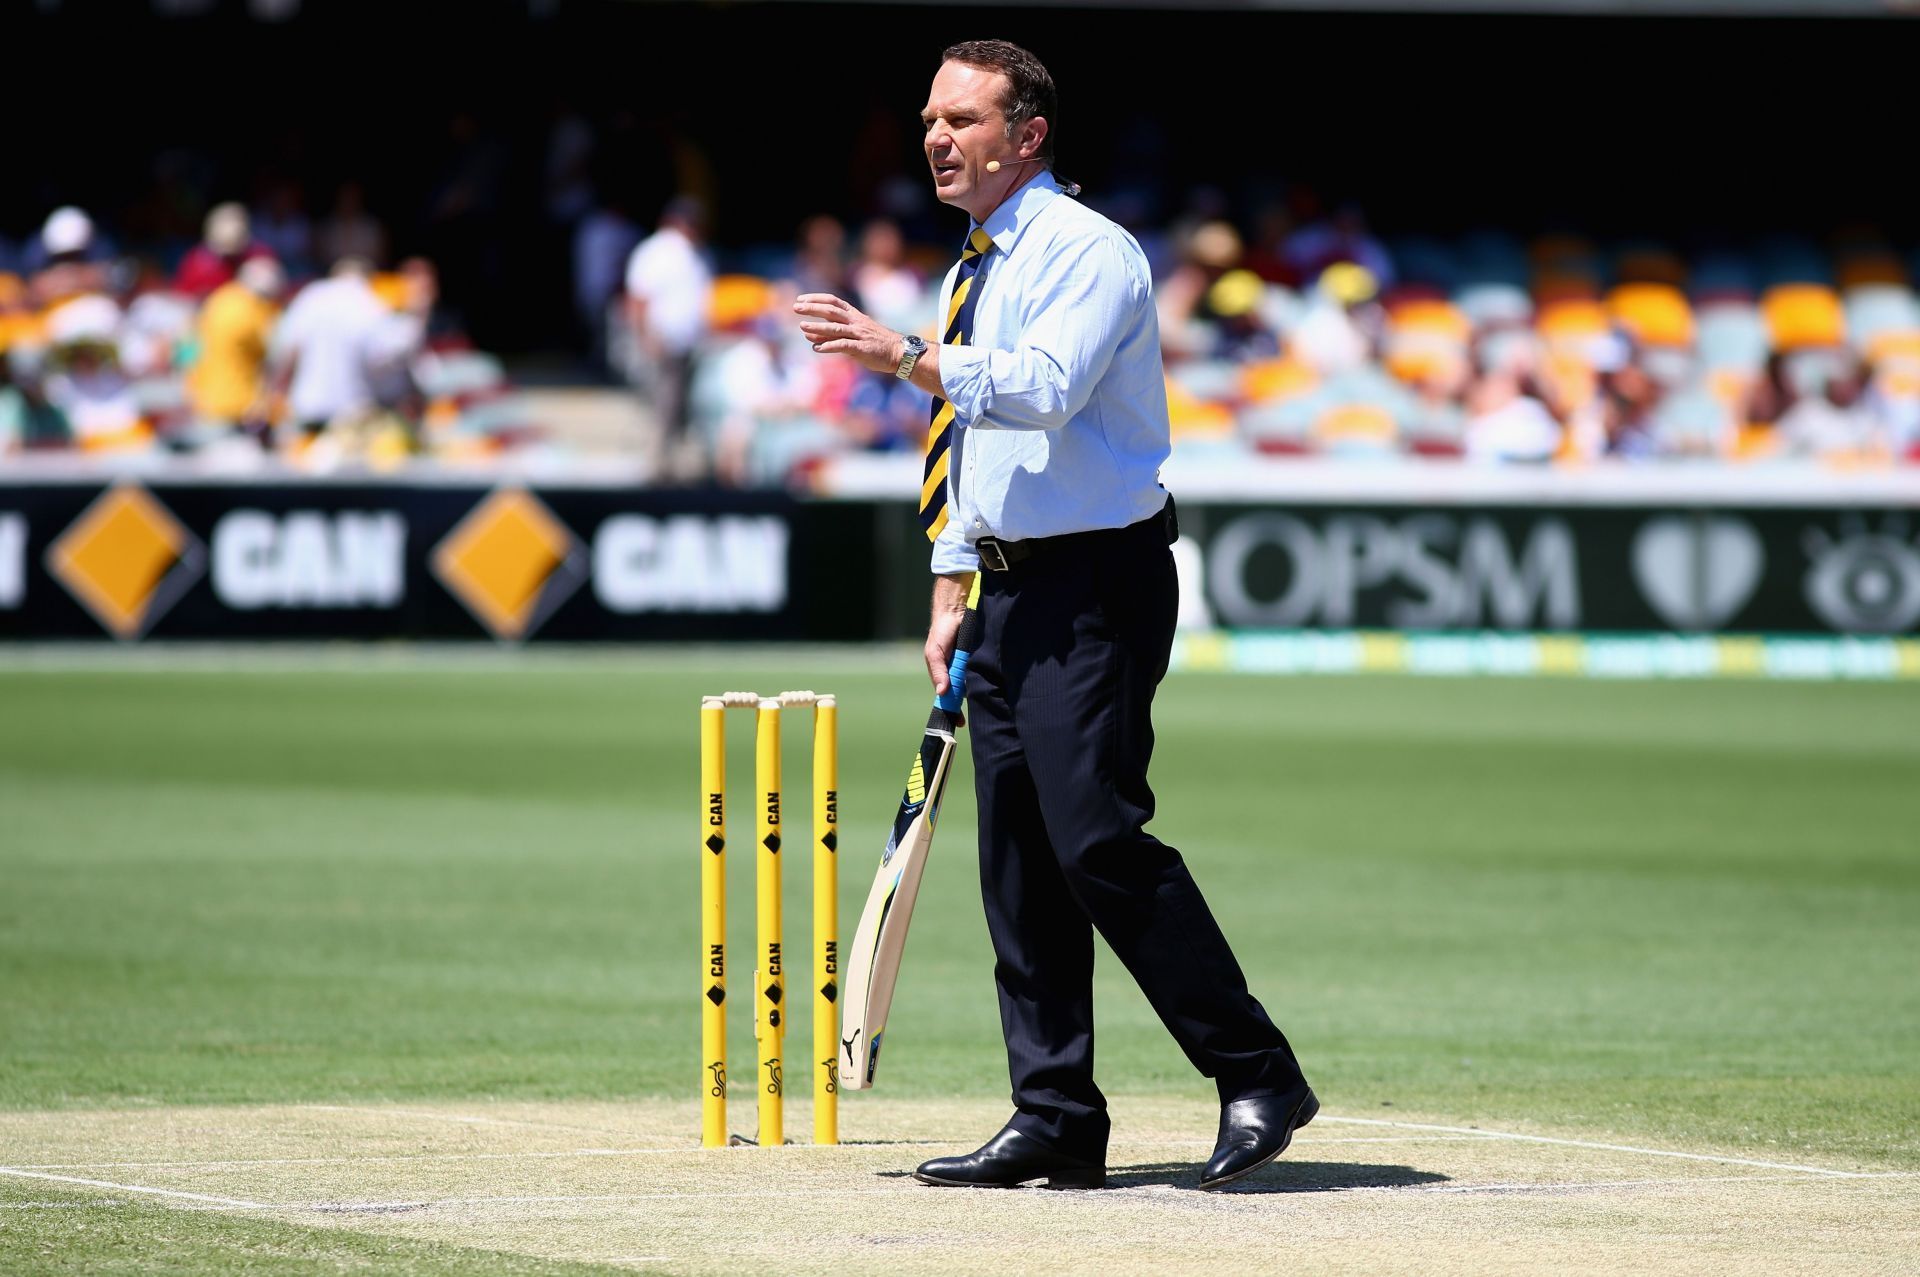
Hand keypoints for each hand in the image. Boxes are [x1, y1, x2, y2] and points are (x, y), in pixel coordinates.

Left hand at [794, 293, 900, 373]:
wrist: (900, 352)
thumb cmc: (876, 344)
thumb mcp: (854, 335)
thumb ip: (833, 334)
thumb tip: (810, 336)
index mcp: (855, 315)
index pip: (833, 301)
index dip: (816, 298)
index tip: (801, 299)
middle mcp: (856, 322)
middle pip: (831, 311)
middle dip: (812, 308)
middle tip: (795, 307)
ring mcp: (859, 335)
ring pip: (835, 328)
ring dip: (817, 327)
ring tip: (802, 327)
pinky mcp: (862, 348)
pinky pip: (843, 346)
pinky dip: (829, 346)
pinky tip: (816, 349)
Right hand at [923, 572, 974, 717]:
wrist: (956, 610)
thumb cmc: (941, 632)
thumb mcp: (934, 653)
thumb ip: (938, 672)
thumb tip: (942, 692)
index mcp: (944, 675)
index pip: (948, 697)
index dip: (952, 710)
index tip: (959, 722)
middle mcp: (958, 672)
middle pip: (963, 694)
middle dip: (968, 704)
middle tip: (974, 714)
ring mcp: (970, 666)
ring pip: (975, 684)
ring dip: (979, 691)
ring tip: (985, 700)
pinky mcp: (981, 659)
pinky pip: (984, 671)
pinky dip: (987, 677)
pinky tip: (993, 684)